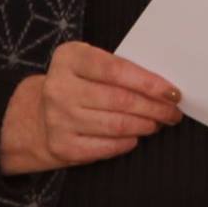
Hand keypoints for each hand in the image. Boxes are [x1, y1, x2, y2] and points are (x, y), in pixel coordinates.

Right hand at [0, 42, 183, 174]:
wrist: (35, 116)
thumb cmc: (75, 84)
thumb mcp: (88, 63)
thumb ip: (117, 67)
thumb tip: (161, 86)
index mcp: (69, 58)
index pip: (116, 70)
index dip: (149, 82)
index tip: (172, 92)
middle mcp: (60, 87)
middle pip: (120, 100)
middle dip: (154, 107)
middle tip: (172, 111)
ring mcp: (58, 118)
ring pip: (116, 125)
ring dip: (145, 125)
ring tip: (158, 123)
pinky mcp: (62, 145)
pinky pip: (104, 147)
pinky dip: (126, 143)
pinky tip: (136, 137)